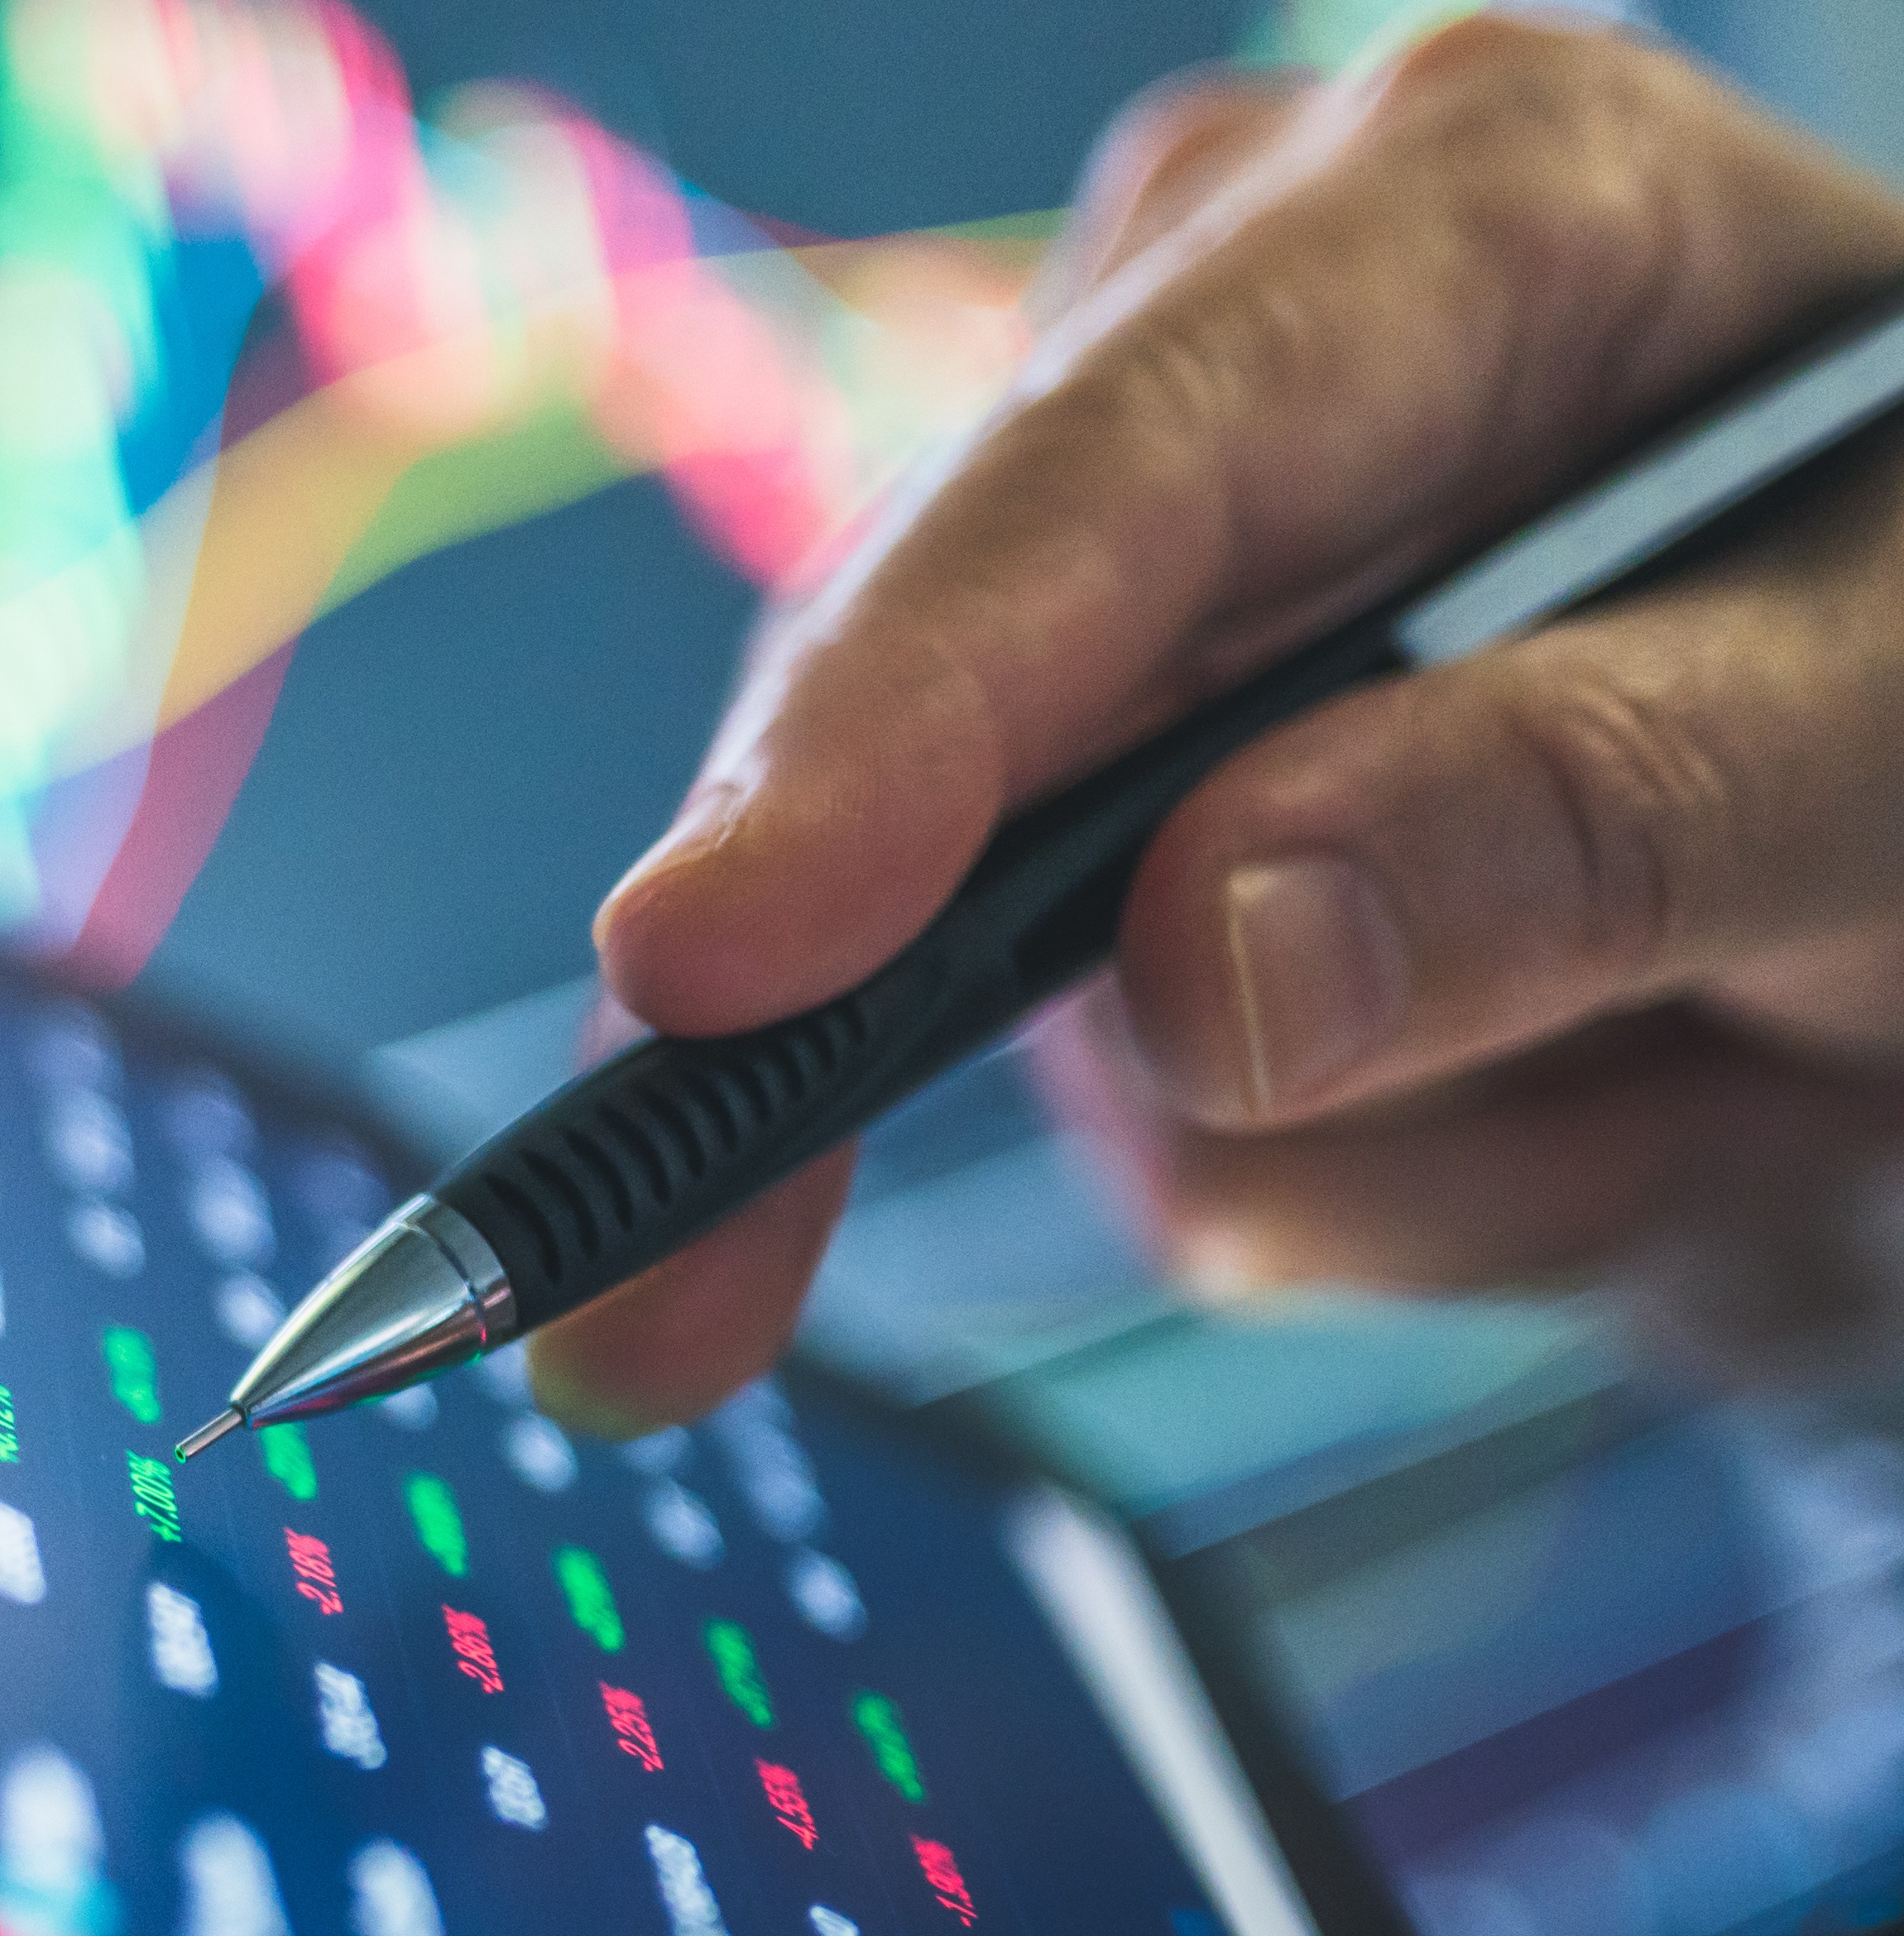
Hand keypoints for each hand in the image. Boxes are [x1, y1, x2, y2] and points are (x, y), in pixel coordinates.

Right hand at [531, 15, 1903, 1432]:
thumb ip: (1595, 821)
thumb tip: (1196, 968)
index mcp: (1462, 205)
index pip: (1100, 484)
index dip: (881, 730)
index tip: (710, 966)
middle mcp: (1244, 348)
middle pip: (921, 706)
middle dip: (876, 1023)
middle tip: (674, 1317)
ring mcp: (1160, 592)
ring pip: (1005, 957)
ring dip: (1330, 1129)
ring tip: (1673, 1104)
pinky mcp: (1131, 801)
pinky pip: (1098, 1073)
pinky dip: (1334, 1164)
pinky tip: (1563, 1106)